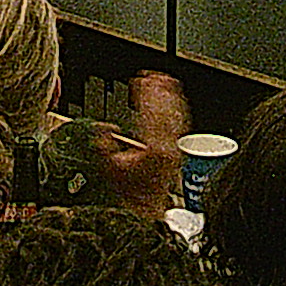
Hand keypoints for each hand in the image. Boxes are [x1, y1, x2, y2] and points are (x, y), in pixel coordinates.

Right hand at [96, 71, 188, 216]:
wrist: (145, 210)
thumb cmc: (130, 194)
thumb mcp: (110, 168)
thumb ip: (105, 146)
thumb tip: (105, 128)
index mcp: (152, 148)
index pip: (150, 113)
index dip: (145, 94)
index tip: (140, 80)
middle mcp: (167, 146)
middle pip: (165, 111)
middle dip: (158, 91)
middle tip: (152, 76)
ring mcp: (174, 150)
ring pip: (175, 117)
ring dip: (170, 97)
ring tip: (164, 81)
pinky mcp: (176, 152)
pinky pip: (180, 125)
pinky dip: (177, 110)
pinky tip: (174, 102)